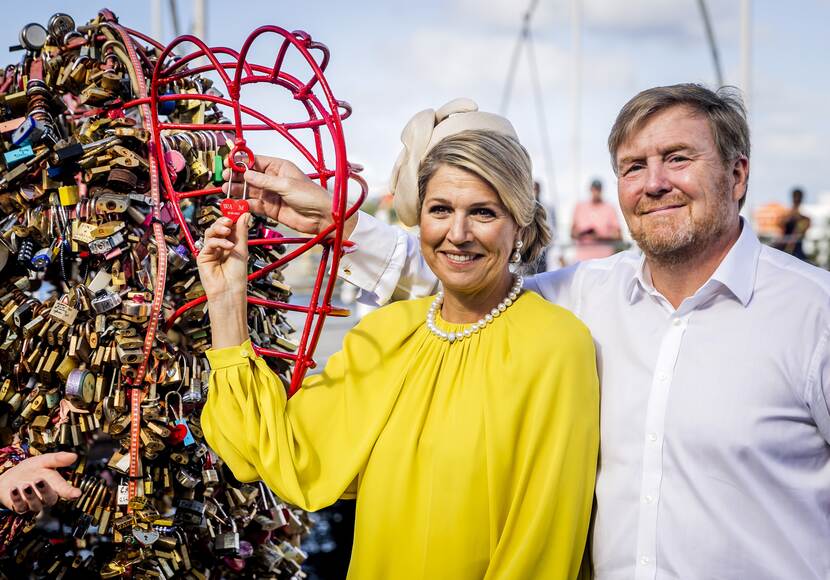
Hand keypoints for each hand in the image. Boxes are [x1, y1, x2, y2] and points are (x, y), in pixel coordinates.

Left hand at [0, 452, 80, 513]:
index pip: (66, 491)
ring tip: (25, 485)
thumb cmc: (32, 469)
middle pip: (50, 499)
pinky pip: (20, 507)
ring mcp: (34, 504)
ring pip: (36, 506)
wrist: (11, 477)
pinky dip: (17, 498)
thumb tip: (74, 456)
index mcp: (56, 486)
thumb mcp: (44, 460)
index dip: (72, 493)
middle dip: (45, 491)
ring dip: (31, 496)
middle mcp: (46, 497)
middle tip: (38, 480)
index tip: (77, 493)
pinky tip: (14, 489)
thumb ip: (58, 459)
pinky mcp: (20, 507)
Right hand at [196, 214, 250, 348]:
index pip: (228, 226)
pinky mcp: (202, 256)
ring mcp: (210, 251)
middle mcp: (219, 246)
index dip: (231, 217)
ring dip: (219, 229)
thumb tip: (245, 214)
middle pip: (217, 226)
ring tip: (228, 231)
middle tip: (229, 220)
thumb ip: (241, 232)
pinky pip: (208, 243)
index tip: (237, 210)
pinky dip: (218, 242)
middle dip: (223, 221)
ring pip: (210, 232)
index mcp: (230, 244)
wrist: (230, 292)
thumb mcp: (242, 250)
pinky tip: (227, 246)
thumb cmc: (237, 275)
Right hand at [223, 155, 356, 236]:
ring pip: (249, 191)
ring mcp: (271, 194)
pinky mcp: (270, 209)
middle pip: (250, 176)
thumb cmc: (310, 196)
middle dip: (237, 176)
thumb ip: (264, 181)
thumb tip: (246, 174)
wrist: (321, 217)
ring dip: (237, 190)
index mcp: (279, 167)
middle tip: (224, 177)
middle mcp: (273, 180)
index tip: (229, 162)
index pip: (256, 161)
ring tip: (224, 189)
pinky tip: (235, 203)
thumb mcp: (286, 185)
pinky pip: (254, 205)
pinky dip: (244, 204)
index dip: (241, 161)